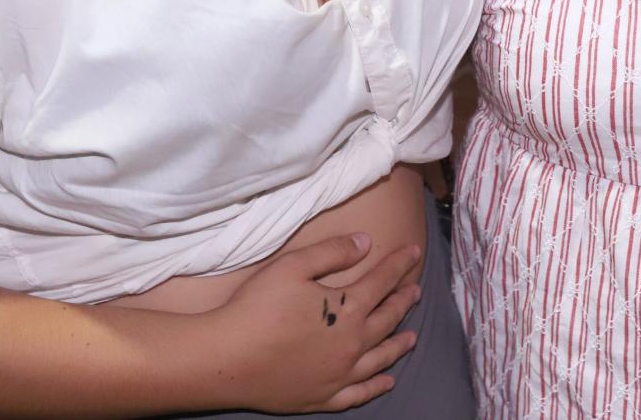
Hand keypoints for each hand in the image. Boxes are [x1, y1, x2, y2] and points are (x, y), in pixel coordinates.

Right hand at [205, 233, 424, 413]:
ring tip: (412, 337)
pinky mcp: (322, 398)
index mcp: (348, 309)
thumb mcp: (294, 266)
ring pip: (380, 358)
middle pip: (387, 319)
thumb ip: (334, 252)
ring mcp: (339, 375)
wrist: (226, 359)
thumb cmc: (257, 307)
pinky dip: (376, 386)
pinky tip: (387, 381)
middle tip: (415, 291)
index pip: (382, 281)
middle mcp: (352, 344)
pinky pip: (359, 394)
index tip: (414, 253)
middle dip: (403, 302)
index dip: (400, 264)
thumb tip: (367, 242)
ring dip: (398, 344)